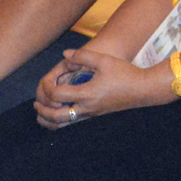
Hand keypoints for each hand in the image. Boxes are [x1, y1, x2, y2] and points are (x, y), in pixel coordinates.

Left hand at [33, 46, 168, 128]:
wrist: (144, 89)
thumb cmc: (125, 74)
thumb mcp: (104, 60)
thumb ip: (83, 55)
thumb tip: (65, 55)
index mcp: (87, 94)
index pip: (56, 95)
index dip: (46, 88)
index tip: (47, 80)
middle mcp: (87, 107)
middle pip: (56, 116)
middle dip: (43, 110)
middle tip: (36, 103)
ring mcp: (92, 114)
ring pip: (64, 125)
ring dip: (49, 120)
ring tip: (42, 113)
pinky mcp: (96, 116)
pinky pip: (73, 124)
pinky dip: (61, 122)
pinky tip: (59, 115)